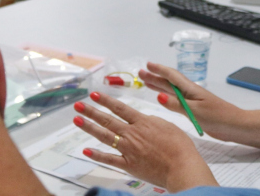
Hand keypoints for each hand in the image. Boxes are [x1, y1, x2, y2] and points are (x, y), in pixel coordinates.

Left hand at [73, 92, 217, 192]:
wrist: (182, 166)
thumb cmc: (180, 146)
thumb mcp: (168, 126)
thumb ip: (153, 121)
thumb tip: (144, 119)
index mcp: (143, 122)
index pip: (119, 108)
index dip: (105, 100)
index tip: (94, 94)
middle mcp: (132, 133)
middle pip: (108, 120)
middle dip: (91, 111)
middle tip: (78, 105)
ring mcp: (129, 149)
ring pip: (105, 136)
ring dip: (89, 127)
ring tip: (77, 120)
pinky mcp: (129, 164)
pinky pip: (109, 159)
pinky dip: (97, 155)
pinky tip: (86, 150)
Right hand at [139, 62, 245, 141]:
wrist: (234, 125)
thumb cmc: (217, 117)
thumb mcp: (194, 111)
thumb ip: (176, 104)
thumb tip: (158, 96)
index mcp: (190, 90)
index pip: (172, 76)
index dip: (159, 70)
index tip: (147, 65)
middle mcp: (190, 92)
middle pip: (169, 82)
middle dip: (155, 77)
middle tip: (141, 73)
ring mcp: (192, 100)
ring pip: (172, 90)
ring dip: (159, 85)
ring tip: (147, 82)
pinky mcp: (194, 109)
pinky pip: (176, 99)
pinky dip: (167, 96)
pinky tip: (163, 97)